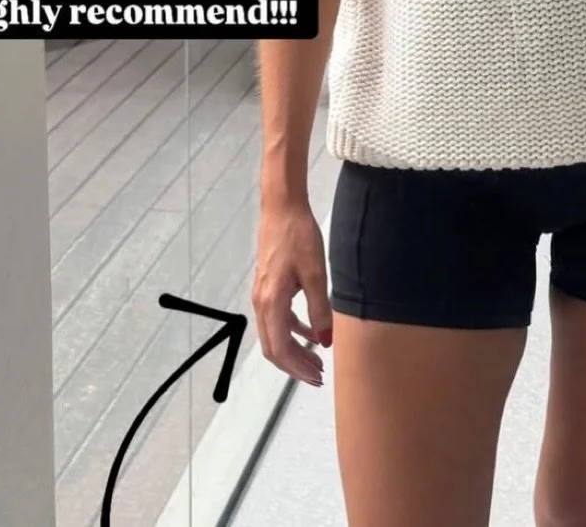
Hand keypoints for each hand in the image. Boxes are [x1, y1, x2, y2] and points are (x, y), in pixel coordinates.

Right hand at [251, 198, 331, 385]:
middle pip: (273, 347)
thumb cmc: (298, 237)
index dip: (297, 368)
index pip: (280, 348)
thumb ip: (319, 310)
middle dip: (295, 366)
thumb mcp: (316, 274)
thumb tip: (324, 341)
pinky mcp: (268, 285)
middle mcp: (261, 302)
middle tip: (318, 376)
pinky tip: (311, 333)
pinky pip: (278, 318)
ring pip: (274, 334)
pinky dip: (293, 331)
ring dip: (294, 350)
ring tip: (317, 360)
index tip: (317, 378)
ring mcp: (263, 294)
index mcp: (271, 302)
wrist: (282, 208)